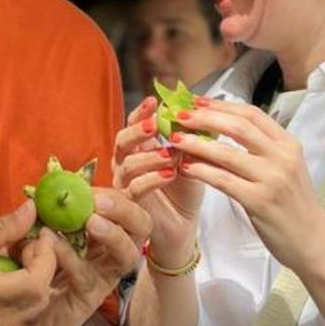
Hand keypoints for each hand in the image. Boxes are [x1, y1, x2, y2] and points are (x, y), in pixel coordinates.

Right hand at [0, 202, 57, 325]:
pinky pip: (20, 314)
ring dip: (35, 279)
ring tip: (15, 256)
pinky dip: (22, 292)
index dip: (46, 258)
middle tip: (26, 243)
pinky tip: (6, 274)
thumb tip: (32, 211)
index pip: (35, 284)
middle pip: (41, 297)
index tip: (38, 235)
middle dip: (43, 266)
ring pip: (34, 307)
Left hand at [17, 186, 151, 325]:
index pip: (128, 206)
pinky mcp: (88, 299)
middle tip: (99, 202)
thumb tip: (53, 180)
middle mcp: (112, 253)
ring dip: (112, 235)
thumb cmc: (34, 261)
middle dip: (125, 210)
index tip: (89, 188)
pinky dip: (70, 256)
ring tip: (91, 221)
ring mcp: (104, 278)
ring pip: (127, 256)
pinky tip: (52, 242)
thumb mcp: (41, 226)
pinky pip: (87, 276)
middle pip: (141, 228)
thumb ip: (52, 207)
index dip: (115, 195)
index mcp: (105, 231)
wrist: (21, 307)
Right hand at [114, 98, 201, 264]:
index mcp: (140, 147)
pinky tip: (170, 174)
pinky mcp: (130, 204)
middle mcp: (127, 162)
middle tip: (154, 125)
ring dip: (149, 156)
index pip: (134, 123)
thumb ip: (192, 140)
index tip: (154, 101)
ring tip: (170, 154)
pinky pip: (135, 188)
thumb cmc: (183, 190)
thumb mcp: (192, 160)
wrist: (183, 225)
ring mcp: (125, 183)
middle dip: (137, 131)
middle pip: (122, 140)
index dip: (141, 111)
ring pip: (127, 164)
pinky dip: (152, 179)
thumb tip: (202, 114)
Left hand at [166, 101, 324, 275]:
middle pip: (237, 126)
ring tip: (175, 139)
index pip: (252, 113)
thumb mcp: (285, 168)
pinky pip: (223, 180)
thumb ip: (262, 148)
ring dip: (196, 143)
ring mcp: (272, 178)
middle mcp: (282, 157)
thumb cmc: (293, 205)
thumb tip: (224, 126)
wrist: (313, 242)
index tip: (196, 101)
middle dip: (204, 117)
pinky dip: (201, 171)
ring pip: (226, 152)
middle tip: (179, 115)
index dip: (221, 105)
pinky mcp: (260, 201)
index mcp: (288, 144)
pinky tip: (185, 167)